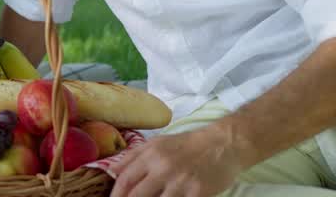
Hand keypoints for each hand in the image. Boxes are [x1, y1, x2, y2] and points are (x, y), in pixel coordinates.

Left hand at [110, 125, 245, 196]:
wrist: (222, 144)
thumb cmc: (187, 145)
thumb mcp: (157, 143)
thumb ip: (133, 156)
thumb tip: (112, 170)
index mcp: (151, 155)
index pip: (126, 179)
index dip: (116, 194)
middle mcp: (164, 168)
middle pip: (137, 195)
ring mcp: (181, 182)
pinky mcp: (197, 193)